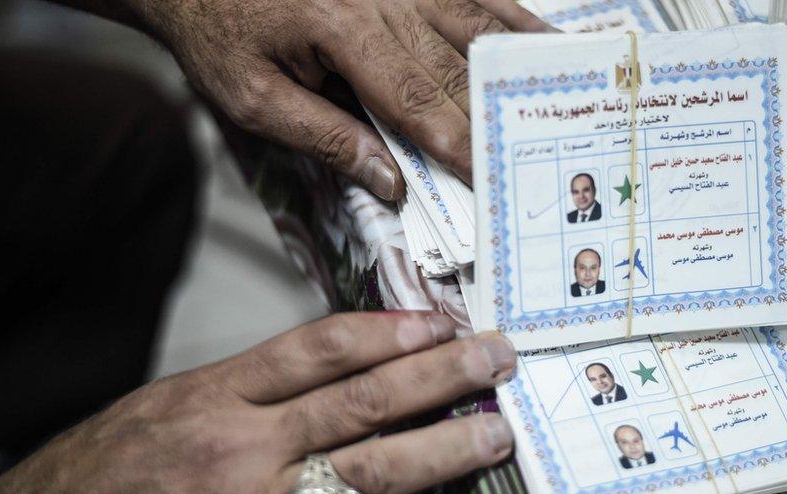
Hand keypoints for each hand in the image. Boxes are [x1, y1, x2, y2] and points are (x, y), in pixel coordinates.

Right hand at [0, 311, 516, 493]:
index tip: (441, 322)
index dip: (390, 330)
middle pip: (360, 402)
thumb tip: (345, 368)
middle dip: (438, 378)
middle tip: (494, 361)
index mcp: (213, 399)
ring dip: (441, 452)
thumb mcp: (171, 407)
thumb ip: (253, 388)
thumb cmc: (106, 478)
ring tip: (493, 435)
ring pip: (368, 474)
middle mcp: (239, 454)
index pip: (319, 348)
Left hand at [129, 0, 551, 199]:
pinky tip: (534, 36)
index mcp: (344, 33)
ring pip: (477, 20)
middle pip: (459, 66)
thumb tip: (390, 183)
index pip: (418, 103)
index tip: (494, 180)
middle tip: (543, 149)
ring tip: (569, 84)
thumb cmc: (217, 29)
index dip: (461, 146)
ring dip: (521, 60)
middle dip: (500, 114)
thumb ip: (324, 138)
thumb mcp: (252, 97)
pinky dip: (505, 16)